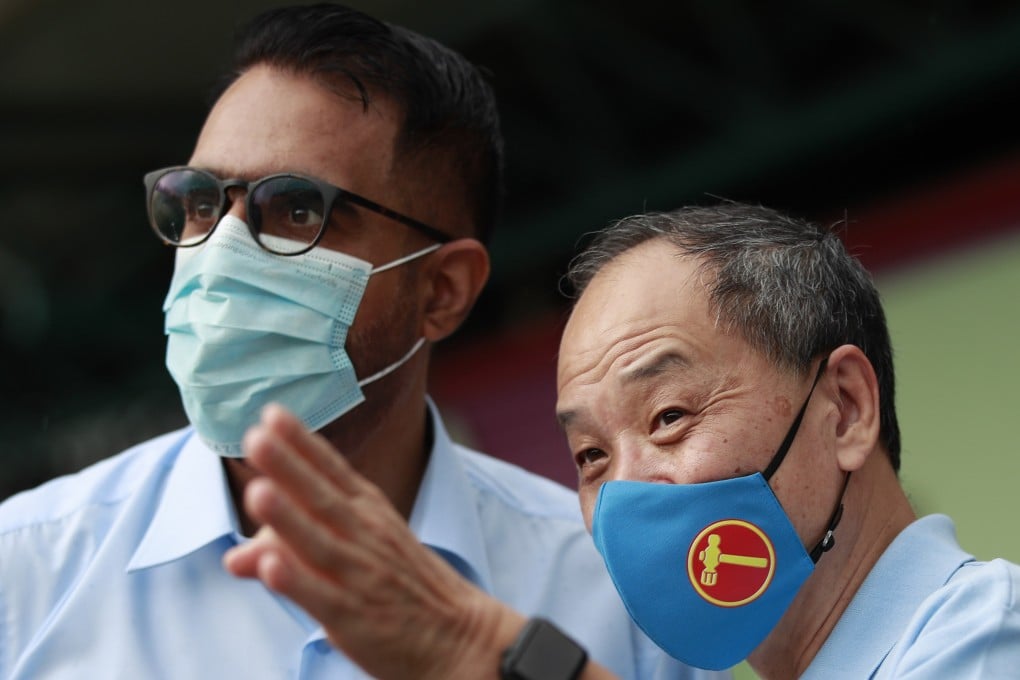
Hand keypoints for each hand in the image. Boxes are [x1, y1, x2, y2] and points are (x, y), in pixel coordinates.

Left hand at [222, 404, 524, 678]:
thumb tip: (235, 557)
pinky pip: (322, 597)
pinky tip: (270, 566)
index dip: (302, 442)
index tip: (272, 412)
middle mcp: (365, 535)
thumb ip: (294, 547)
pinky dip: (297, 580)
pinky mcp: (354, 617)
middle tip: (257, 435)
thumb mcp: (356, 552)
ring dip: (288, 518)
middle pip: (321, 497)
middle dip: (288, 466)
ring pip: (319, 543)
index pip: (331, 470)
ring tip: (257, 491)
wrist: (458, 634)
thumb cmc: (401, 584)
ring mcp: (360, 575)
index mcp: (368, 511)